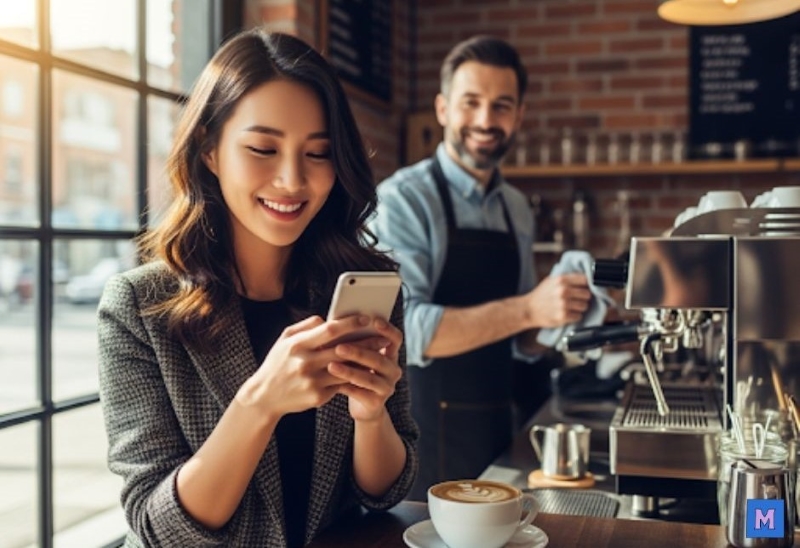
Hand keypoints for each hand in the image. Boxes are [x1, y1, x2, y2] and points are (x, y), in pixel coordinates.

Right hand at [237, 314, 381, 419]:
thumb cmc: (277, 363)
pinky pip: (340, 384)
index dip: (350, 323)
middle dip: (366, 342)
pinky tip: (367, 371)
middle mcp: (305, 362)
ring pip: (346, 369)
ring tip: (380, 354)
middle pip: (343, 350)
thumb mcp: (284, 339)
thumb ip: (306, 326)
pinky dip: (354, 377)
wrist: (264, 397)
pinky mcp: (317, 397)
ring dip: (365, 361)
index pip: (329, 330)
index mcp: (297, 345)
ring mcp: (312, 381)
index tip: (366, 318)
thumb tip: (327, 318)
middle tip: (384, 337)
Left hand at [326, 318, 402, 421]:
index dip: (387, 330)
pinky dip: (346, 388)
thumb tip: (333, 324)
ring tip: (331, 366)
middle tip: (339, 347)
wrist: (362, 406)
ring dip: (349, 372)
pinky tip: (332, 383)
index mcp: (391, 354)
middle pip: (379, 359)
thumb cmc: (356, 374)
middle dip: (358, 352)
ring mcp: (387, 388)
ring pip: (369, 378)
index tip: (374, 321)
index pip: (395, 339)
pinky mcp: (377, 403)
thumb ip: (354, 342)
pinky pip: (361, 394)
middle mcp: (393, 370)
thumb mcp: (359, 358)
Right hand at [526, 273, 591, 327]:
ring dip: (580, 307)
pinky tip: (568, 313)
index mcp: (561, 280)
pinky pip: (578, 316)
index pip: (585, 280)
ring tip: (572, 307)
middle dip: (584, 297)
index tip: (585, 287)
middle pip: (587, 294)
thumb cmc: (541, 294)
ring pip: (584, 306)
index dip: (586, 284)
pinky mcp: (563, 316)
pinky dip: (575, 316)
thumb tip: (585, 277)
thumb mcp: (551, 280)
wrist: (528, 309)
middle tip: (577, 299)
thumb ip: (566, 278)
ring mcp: (563, 304)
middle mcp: (563, 291)